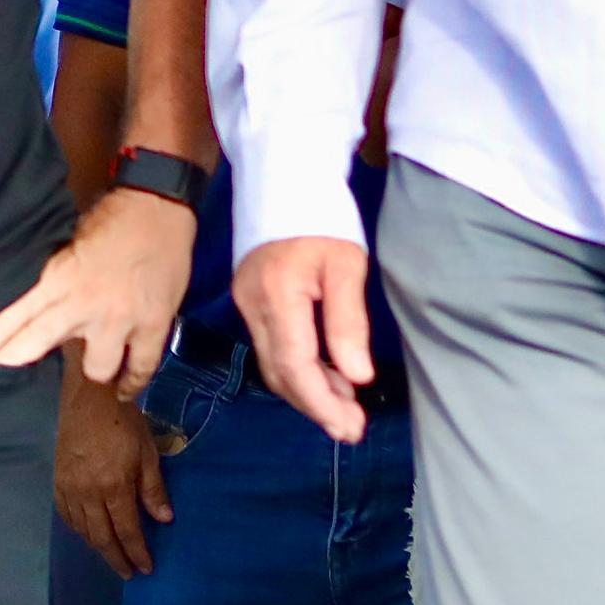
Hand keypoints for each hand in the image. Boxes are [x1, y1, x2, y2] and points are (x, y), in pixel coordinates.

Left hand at [0, 188, 196, 388]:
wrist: (160, 206)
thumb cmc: (112, 218)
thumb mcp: (71, 239)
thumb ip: (55, 275)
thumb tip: (33, 300)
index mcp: (62, 275)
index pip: (21, 311)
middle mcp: (86, 302)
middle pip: (42, 341)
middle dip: (17, 356)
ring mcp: (121, 318)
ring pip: (97, 367)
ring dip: (92, 367)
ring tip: (88, 366)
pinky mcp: (153, 325)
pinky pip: (142, 366)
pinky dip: (133, 381)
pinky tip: (123, 390)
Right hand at [56, 372, 171, 578]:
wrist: (89, 398)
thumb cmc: (124, 423)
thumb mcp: (147, 453)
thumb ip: (154, 489)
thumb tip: (165, 519)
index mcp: (113, 487)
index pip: (126, 531)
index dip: (137, 552)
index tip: (146, 568)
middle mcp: (88, 493)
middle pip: (102, 537)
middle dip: (117, 558)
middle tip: (128, 574)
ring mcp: (70, 488)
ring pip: (83, 529)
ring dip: (98, 547)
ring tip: (112, 556)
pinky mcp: (58, 480)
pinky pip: (67, 515)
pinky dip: (78, 530)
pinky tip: (87, 533)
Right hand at [233, 235, 375, 445]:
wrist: (286, 176)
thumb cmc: (324, 215)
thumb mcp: (347, 264)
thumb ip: (348, 322)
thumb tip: (358, 379)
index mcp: (277, 294)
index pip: (295, 365)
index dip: (321, 402)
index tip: (350, 427)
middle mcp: (252, 304)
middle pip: (279, 373)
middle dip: (315, 406)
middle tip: (352, 428)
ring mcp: (246, 302)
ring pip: (273, 364)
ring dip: (308, 391)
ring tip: (346, 408)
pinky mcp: (249, 299)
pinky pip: (272, 347)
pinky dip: (299, 368)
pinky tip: (328, 376)